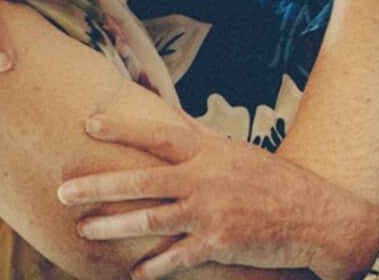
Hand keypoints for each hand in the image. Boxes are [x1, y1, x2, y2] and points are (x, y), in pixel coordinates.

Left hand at [56, 111, 378, 279]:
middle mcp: (205, 179)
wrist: (315, 216)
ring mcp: (211, 213)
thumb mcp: (234, 150)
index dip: (121, 128)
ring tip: (84, 229)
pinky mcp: (219, 245)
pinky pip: (178, 258)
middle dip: (98, 187)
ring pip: (151, 221)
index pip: (156, 134)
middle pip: (141, 182)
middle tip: (63, 192)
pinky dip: (155, 267)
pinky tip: (135, 273)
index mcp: (208, 151)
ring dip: (113, 227)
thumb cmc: (271, 180)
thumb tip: (167, 115)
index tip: (87, 125)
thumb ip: (198, 136)